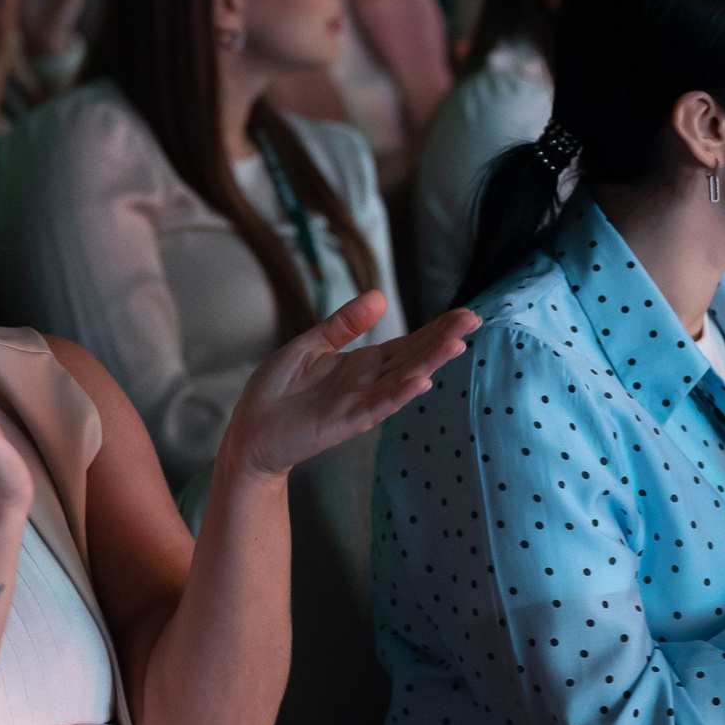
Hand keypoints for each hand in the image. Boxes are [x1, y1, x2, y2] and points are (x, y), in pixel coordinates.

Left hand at [222, 294, 481, 478]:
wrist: (250, 429)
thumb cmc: (277, 390)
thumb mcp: (311, 345)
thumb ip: (344, 324)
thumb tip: (379, 296)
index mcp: (362, 363)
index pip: (407, 343)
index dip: (435, 328)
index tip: (465, 313)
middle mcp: (368, 382)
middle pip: (413, 358)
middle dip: (442, 339)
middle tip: (473, 320)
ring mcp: (359, 403)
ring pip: (402, 380)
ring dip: (430, 364)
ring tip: (457, 344)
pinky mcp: (344, 422)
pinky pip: (377, 406)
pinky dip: (399, 395)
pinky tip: (421, 381)